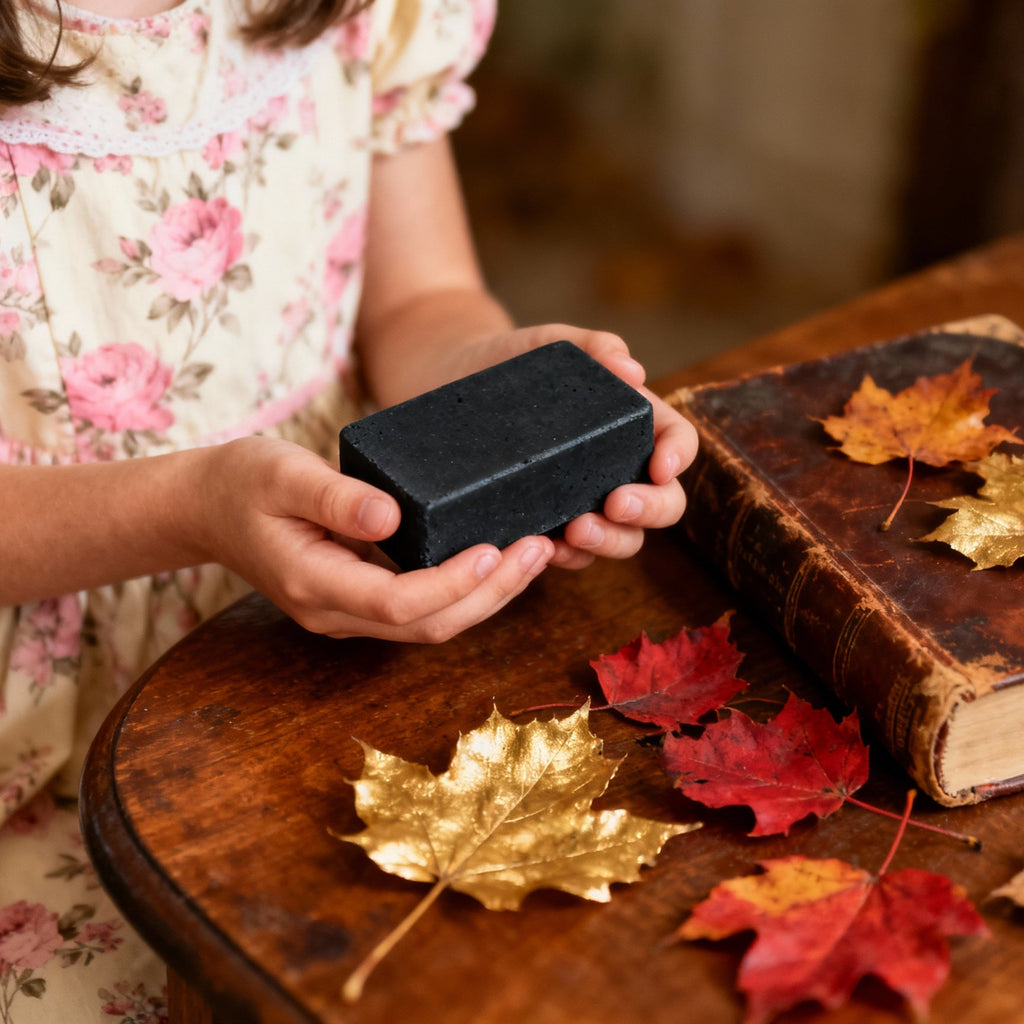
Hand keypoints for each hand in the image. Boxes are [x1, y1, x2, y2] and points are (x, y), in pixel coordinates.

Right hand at [195, 437, 553, 641]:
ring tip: (535, 553)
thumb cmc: (240, 483)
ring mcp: (349, 613)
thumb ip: (333, 497)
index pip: (399, 601)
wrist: (206, 508)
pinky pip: (422, 608)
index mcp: (314, 583)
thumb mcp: (280, 473)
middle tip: (540, 548)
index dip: (454, 581)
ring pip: (431, 624)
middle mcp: (336, 612)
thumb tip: (391, 516)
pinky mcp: (362, 600)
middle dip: (492, 593)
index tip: (497, 546)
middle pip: (428, 624)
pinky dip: (466, 589)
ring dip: (488, 595)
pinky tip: (499, 559)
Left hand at [431, 324, 698, 569]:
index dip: (679, 456)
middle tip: (615, 504)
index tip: (660, 466)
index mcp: (631, 423)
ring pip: (624, 538)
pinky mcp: (549, 525)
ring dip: (609, 542)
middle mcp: (617, 469)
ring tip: (575, 531)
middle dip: (649, 509)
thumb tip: (631, 370)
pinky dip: (566, 558)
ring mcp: (586, 502)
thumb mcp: (546, 343)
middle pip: (664, 503)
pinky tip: (544, 549)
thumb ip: (591, 346)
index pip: (677, 440)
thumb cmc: (509, 359)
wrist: (448, 382)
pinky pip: (572, 554)